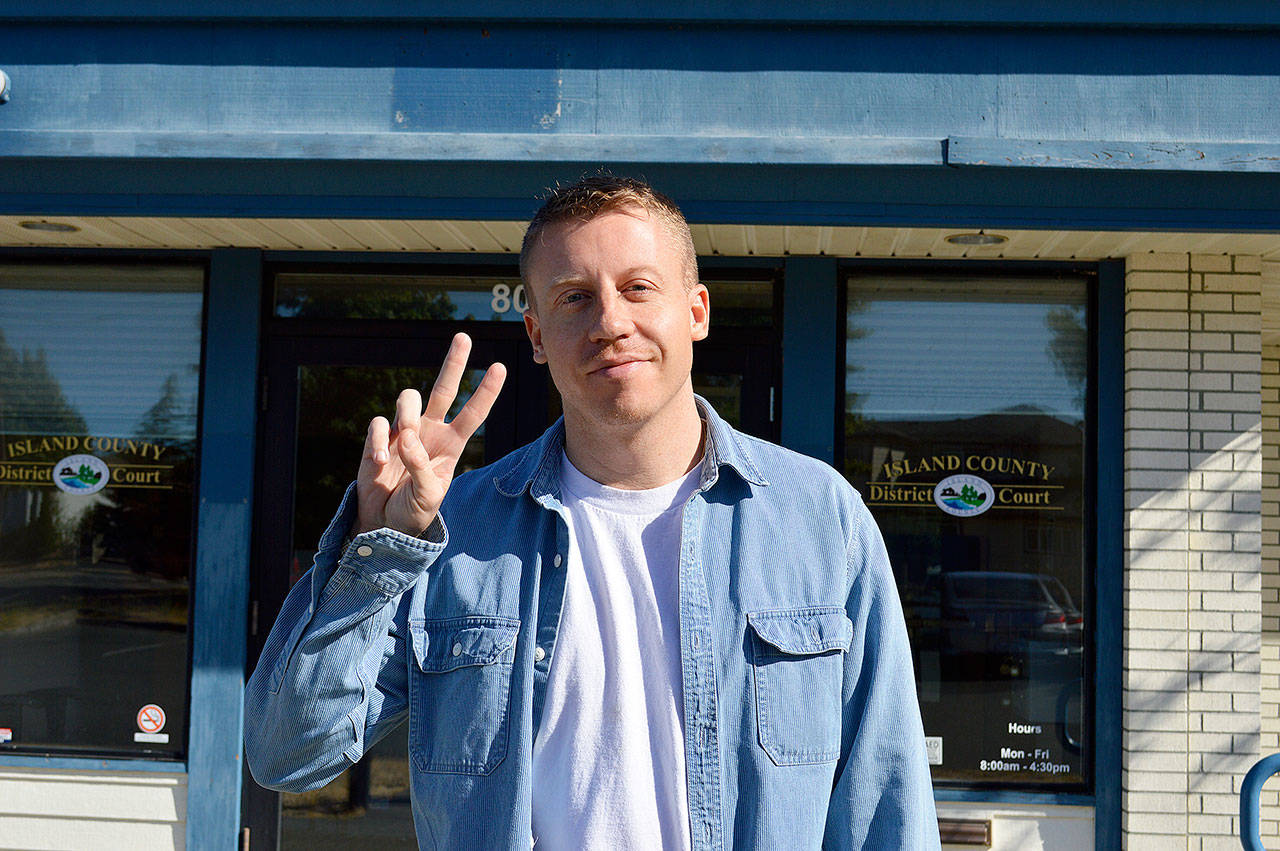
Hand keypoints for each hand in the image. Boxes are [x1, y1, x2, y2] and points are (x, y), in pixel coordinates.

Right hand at [356, 333, 506, 535]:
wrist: (384, 522)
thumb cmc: (413, 509)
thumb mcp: (427, 496)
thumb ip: (421, 468)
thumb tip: (409, 439)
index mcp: (451, 444)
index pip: (473, 414)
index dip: (486, 392)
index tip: (499, 367)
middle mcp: (430, 430)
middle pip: (444, 388)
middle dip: (454, 363)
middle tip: (464, 337)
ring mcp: (405, 430)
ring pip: (409, 397)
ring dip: (407, 414)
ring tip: (405, 441)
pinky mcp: (380, 436)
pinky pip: (380, 422)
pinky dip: (380, 440)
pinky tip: (380, 461)